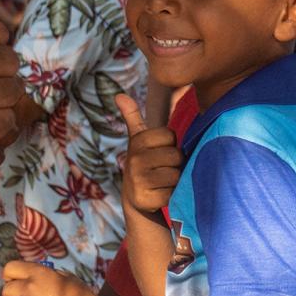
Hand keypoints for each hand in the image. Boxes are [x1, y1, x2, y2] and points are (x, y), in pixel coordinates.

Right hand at [116, 93, 180, 215]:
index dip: (170, 145)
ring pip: (176, 174)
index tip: (160, 151)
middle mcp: (135, 159)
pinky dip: (171, 195)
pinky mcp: (146, 199)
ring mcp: (139, 180)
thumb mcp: (138, 139)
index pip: (170, 136)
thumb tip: (119, 95)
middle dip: (175, 163)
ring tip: (163, 181)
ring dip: (175, 180)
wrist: (135, 199)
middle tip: (163, 168)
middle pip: (176, 155)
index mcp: (137, 141)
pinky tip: (161, 194)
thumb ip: (132, 117)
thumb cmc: (143, 163)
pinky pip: (172, 193)